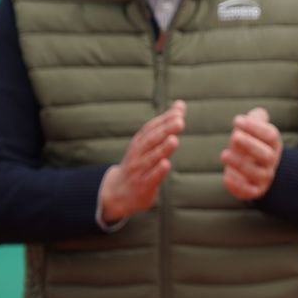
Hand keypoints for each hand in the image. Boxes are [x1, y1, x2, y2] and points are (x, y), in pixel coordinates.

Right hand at [99, 101, 184, 224]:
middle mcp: (137, 154)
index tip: (179, 111)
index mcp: (139, 143)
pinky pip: (150, 178)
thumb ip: (165, 125)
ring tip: (174, 140)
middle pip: (151, 140)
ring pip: (151, 158)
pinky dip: (157, 171)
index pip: (151, 128)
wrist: (117, 192)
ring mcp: (138, 171)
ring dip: (162, 149)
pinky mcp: (143, 186)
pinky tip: (166, 164)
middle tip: (180, 121)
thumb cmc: (138, 163)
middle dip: (165, 130)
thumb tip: (180, 105)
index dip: (164, 119)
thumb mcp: (148, 143)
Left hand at [222, 107, 282, 200]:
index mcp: (273, 144)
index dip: (255, 127)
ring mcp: (264, 177)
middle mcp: (271, 161)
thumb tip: (258, 114)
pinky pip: (249, 191)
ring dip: (240, 164)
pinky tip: (226, 176)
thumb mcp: (255, 129)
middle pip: (266, 155)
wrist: (256, 171)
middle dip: (250, 145)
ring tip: (224, 155)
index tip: (237, 120)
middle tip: (234, 136)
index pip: (270, 135)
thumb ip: (256, 118)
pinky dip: (238, 185)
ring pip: (256, 173)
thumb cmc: (252, 144)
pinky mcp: (253, 190)